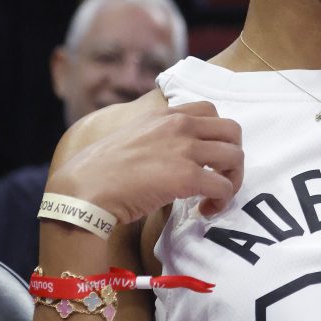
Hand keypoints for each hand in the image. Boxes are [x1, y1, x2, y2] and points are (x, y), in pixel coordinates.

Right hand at [49, 101, 243, 223]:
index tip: (207, 156)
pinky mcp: (187, 177)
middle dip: (232, 155)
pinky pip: (224, 187)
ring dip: (232, 179)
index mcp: (165, 114)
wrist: (85, 189)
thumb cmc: (102, 170)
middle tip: (219, 177)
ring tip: (214, 196)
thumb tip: (169, 155)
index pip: (210, 110)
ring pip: (235, 157)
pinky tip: (205, 210)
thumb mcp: (132, 135)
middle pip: (232, 130)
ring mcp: (185, 149)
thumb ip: (156, 136)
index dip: (216, 135)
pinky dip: (222, 201)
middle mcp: (179, 125)